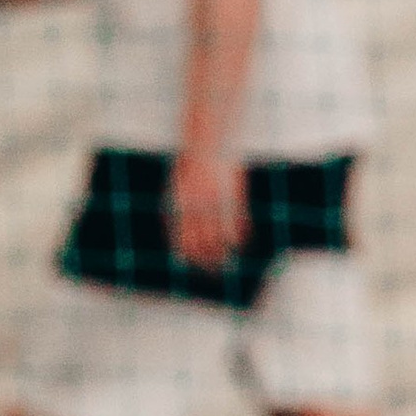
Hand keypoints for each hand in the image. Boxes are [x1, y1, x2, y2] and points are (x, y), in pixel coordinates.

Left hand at [168, 143, 247, 275]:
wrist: (207, 144)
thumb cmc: (190, 166)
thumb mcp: (176, 187)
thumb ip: (176, 208)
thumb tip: (174, 231)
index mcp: (178, 205)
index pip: (180, 238)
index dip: (186, 254)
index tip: (191, 264)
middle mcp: (195, 206)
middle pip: (200, 242)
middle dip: (206, 260)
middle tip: (212, 270)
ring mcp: (214, 202)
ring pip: (219, 236)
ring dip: (223, 252)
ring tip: (227, 261)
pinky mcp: (231, 196)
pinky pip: (236, 222)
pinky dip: (238, 235)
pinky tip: (240, 243)